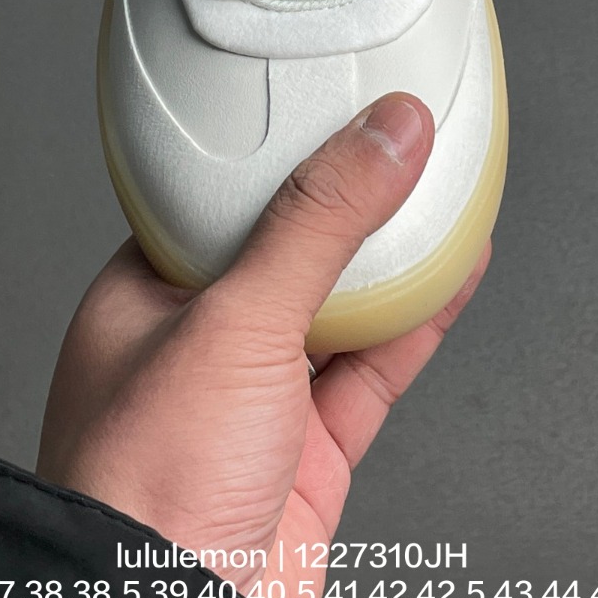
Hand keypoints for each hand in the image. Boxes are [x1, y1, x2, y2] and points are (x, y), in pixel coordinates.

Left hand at [37, 93, 489, 597]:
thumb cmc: (145, 493)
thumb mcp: (234, 323)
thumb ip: (317, 225)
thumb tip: (382, 136)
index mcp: (144, 298)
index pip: (219, 199)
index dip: (279, 150)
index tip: (333, 104)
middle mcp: (197, 347)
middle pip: (287, 249)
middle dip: (347, 202)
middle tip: (398, 139)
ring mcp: (255, 405)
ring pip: (337, 308)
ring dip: (393, 258)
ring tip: (443, 188)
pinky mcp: (307, 456)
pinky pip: (372, 370)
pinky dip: (417, 323)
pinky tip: (453, 276)